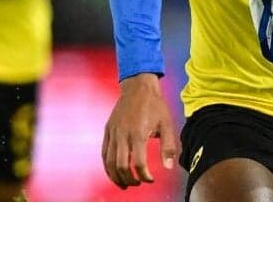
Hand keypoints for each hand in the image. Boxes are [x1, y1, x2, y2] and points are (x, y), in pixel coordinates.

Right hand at [100, 73, 178, 188]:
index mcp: (138, 133)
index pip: (139, 163)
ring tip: (125, 184)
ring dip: (116, 177)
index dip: (145, 176)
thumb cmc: (154, 105)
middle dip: (129, 179)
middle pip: (120, 166)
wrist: (138, 87)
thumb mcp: (167, 123)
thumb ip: (168, 146)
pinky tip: (115, 172)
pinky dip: (107, 166)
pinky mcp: (107, 130)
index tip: (151, 179)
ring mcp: (113, 133)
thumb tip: (168, 167)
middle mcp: (122, 134)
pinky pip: (104, 153)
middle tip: (138, 184)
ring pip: (109, 162)